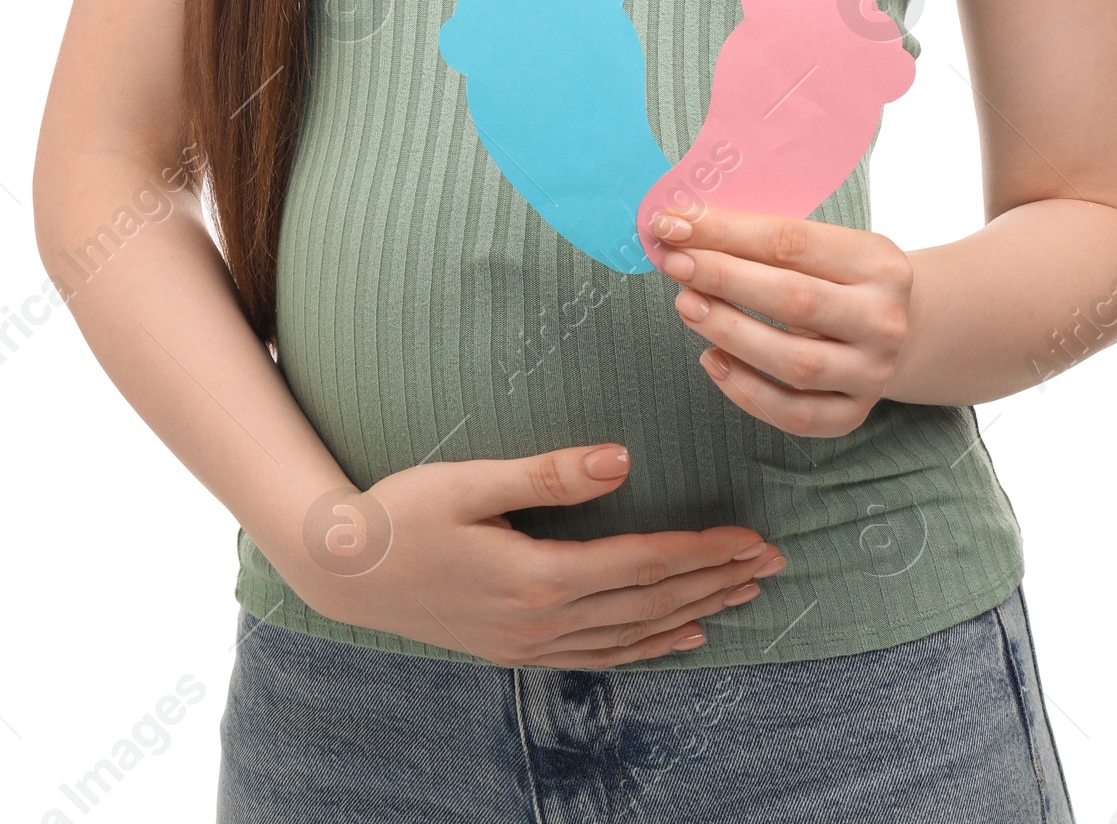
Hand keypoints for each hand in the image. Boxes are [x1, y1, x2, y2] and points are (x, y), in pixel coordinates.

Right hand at [288, 443, 785, 668]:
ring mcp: (532, 643)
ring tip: (746, 594)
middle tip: (773, 562)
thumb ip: (548, 473)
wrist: (344, 572)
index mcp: (538, 576)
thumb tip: (622, 459)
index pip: (643, 565)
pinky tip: (682, 638)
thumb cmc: (403, 512)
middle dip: (716, 580)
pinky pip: (602, 656)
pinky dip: (650, 649)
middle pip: (651, 602)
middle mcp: (543, 620)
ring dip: (694, 612)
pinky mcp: (519, 649)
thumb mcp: (470, 482)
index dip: (701, 551)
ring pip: (634, 635)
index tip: (751, 536)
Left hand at [653, 207, 912, 435]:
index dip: (727, 233)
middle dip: (724, 279)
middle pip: (794, 300)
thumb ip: (761, 239)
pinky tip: (712, 360)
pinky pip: (794, 414)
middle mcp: (883, 319)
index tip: (675, 224)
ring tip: (687, 306)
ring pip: (794, 363)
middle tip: (675, 265)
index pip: (792, 242)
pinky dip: (746, 391)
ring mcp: (873, 372)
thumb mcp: (822, 246)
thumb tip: (682, 226)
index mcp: (878, 262)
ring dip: (730, 333)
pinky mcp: (855, 413)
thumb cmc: (840, 278)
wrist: (898, 329)